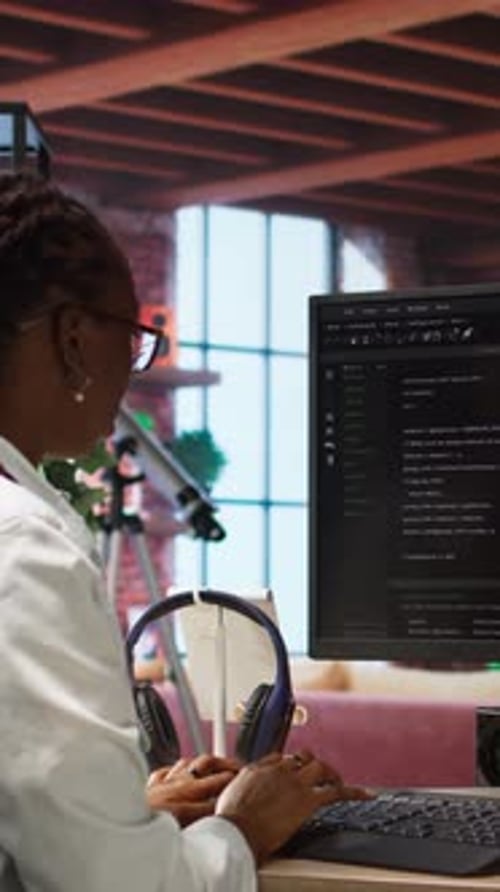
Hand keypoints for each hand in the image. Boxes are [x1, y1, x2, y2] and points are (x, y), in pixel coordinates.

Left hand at [146, 754, 240, 825]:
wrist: (122, 820)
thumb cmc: (154, 823)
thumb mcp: (190, 821)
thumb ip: (210, 809)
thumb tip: (226, 802)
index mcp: (191, 789)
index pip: (221, 777)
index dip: (236, 775)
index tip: (246, 774)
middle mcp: (177, 780)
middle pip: (206, 762)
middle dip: (223, 762)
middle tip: (235, 765)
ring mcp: (162, 781)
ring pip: (185, 763)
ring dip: (198, 763)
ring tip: (209, 764)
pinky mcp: (148, 785)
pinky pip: (164, 771)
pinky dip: (173, 769)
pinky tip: (175, 771)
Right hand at [215, 749, 368, 864]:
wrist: (237, 831)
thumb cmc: (229, 820)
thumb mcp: (229, 795)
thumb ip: (240, 789)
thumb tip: (241, 794)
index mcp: (259, 768)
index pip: (280, 758)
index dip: (289, 765)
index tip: (292, 771)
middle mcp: (279, 770)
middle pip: (301, 758)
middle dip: (311, 764)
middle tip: (317, 774)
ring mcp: (295, 783)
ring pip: (320, 768)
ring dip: (330, 774)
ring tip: (336, 781)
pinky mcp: (307, 800)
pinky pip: (336, 792)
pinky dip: (354, 792)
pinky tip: (366, 794)